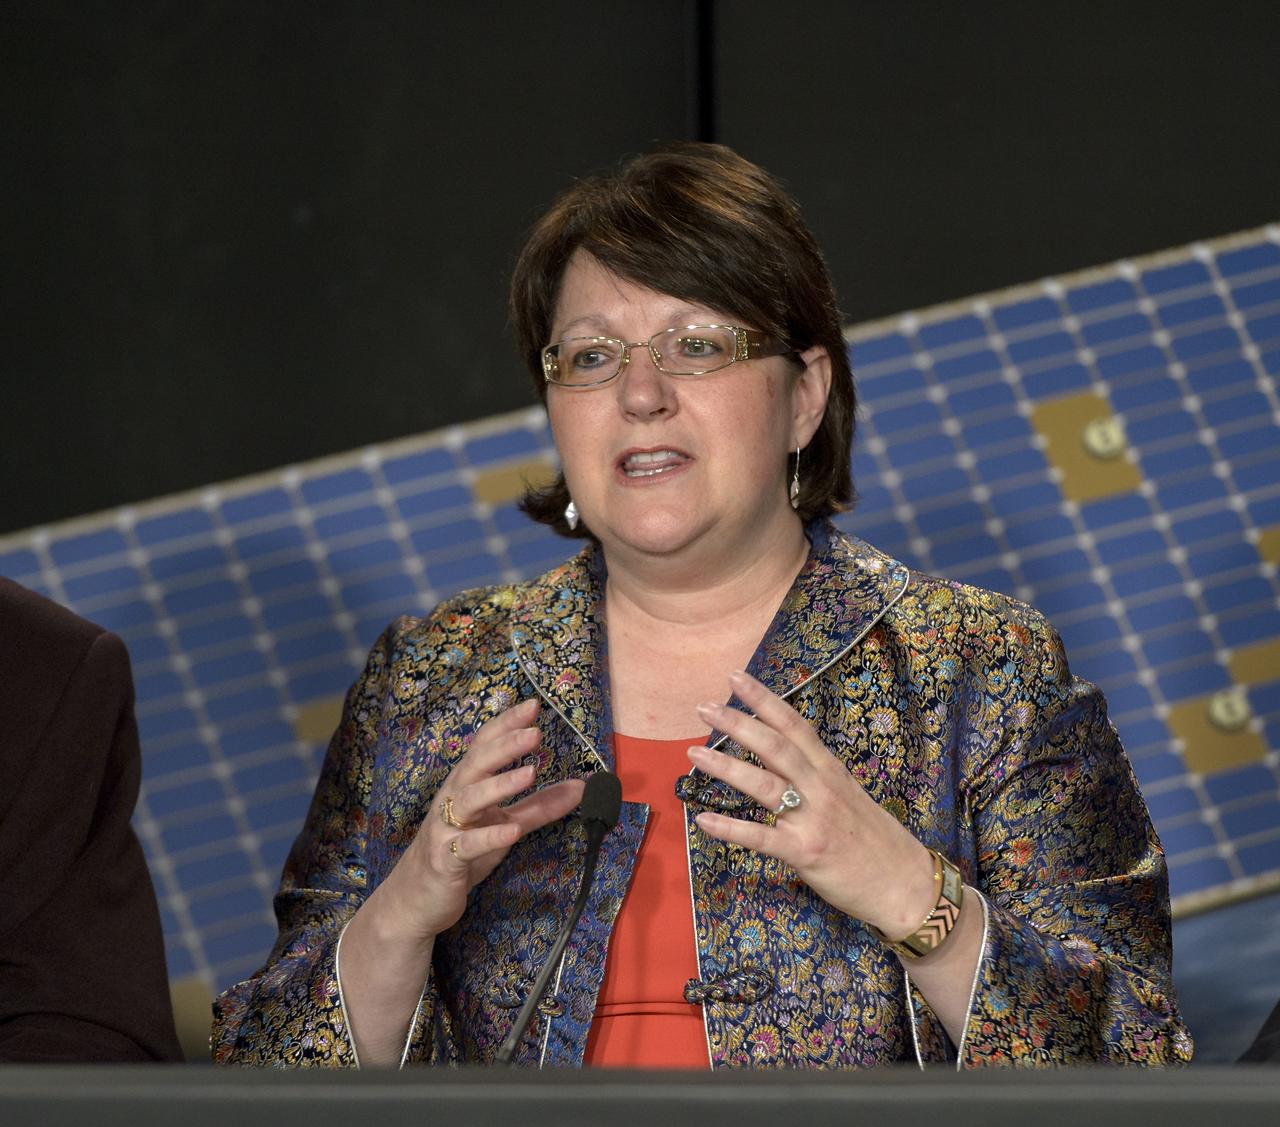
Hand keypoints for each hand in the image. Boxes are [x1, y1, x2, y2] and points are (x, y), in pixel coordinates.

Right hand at [373, 697, 584, 946]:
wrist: (416, 899)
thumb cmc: (460, 853)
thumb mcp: (505, 826)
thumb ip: (539, 807)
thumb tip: (581, 787)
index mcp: (467, 785)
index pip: (485, 746)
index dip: (506, 725)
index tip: (532, 705)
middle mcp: (453, 799)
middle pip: (476, 765)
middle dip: (504, 746)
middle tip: (534, 732)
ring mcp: (446, 828)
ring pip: (469, 799)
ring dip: (499, 785)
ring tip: (529, 773)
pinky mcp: (445, 860)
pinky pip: (466, 845)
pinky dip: (488, 837)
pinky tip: (510, 831)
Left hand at [688, 670, 935, 939]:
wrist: (904, 883)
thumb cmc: (871, 838)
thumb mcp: (845, 793)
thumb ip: (812, 773)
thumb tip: (775, 753)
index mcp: (829, 769)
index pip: (793, 724)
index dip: (764, 699)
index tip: (735, 678)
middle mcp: (821, 787)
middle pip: (775, 746)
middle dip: (738, 723)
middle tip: (704, 706)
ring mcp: (814, 819)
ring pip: (766, 786)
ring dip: (727, 767)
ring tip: (693, 753)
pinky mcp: (806, 852)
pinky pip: (763, 838)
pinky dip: (731, 829)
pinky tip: (703, 821)